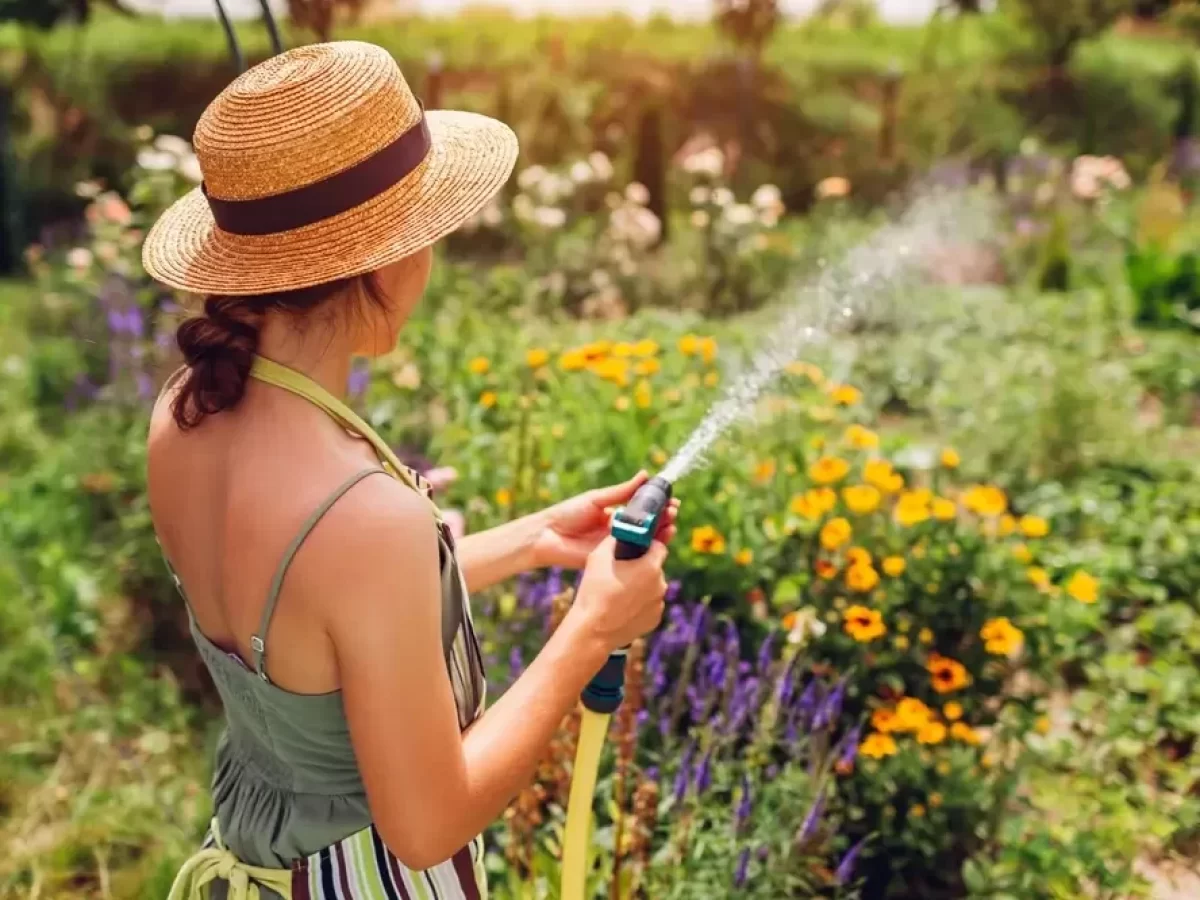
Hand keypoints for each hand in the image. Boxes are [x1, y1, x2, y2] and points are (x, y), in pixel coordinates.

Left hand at [533, 470, 679, 569]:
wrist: (548, 536)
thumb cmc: (569, 513)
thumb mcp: (598, 499)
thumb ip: (622, 491)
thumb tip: (645, 475)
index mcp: (616, 514)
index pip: (643, 509)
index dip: (658, 506)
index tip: (671, 501)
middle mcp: (620, 530)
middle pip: (647, 526)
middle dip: (663, 519)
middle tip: (674, 512)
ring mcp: (617, 546)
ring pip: (644, 541)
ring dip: (660, 534)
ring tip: (671, 525)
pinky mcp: (613, 561)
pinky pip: (633, 556)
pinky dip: (647, 550)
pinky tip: (659, 543)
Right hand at [570, 536, 668, 651]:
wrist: (592, 630)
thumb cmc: (594, 591)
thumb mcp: (598, 557)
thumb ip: (614, 539)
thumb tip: (621, 531)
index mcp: (651, 566)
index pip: (659, 546)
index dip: (647, 546)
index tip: (634, 550)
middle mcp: (661, 585)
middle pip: (655, 568)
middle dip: (642, 567)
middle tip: (621, 572)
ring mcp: (659, 604)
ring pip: (652, 587)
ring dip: (641, 587)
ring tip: (619, 592)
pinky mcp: (655, 620)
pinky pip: (650, 605)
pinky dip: (640, 604)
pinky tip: (623, 607)